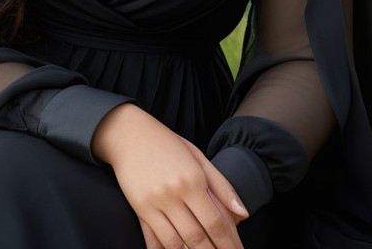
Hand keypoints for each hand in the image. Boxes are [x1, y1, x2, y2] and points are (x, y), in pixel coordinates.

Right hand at [93, 104, 248, 248]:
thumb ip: (222, 186)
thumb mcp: (198, 157)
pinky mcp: (139, 209)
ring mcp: (154, 203)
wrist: (128, 133)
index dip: (229, 244)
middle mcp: (173, 194)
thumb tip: (243, 214)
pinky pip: (153, 240)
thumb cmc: (167, 144)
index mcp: (192, 180)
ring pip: (176, 243)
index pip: (216, 222)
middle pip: (197, 238)